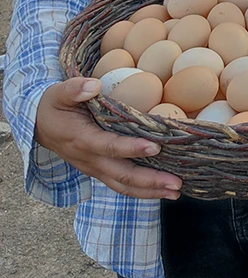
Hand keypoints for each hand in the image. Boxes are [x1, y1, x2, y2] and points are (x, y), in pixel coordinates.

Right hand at [33, 77, 182, 199]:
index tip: (156, 146)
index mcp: (81, 139)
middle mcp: (89, 159)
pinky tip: (162, 189)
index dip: (131, 149)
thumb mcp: (59, 93)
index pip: (109, 147)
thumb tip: (93, 85)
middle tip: (177, 184)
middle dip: (150, 181)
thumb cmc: (54, 105)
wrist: (39, 126)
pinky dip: (142, 190)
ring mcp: (95, 168)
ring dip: (150, 190)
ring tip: (176, 192)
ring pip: (123, 185)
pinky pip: (121, 184)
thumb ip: (74, 88)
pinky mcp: (100, 170)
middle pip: (122, 175)